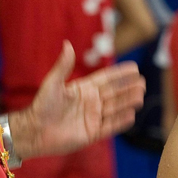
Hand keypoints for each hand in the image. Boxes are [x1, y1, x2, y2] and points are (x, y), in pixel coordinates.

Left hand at [13, 41, 145, 156]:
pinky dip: (121, 121)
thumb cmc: (42, 106)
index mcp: (84, 89)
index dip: (120, 74)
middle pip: (114, 93)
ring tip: (141, 95)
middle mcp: (91, 102)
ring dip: (128, 102)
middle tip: (143, 82)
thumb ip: (63, 66)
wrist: (34, 131)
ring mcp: (92, 118)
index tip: (134, 67)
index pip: (106, 79)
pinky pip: (110, 126)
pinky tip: (132, 115)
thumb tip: (67, 44)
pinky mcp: (92, 133)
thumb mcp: (53, 83)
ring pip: (115, 108)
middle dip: (128, 88)